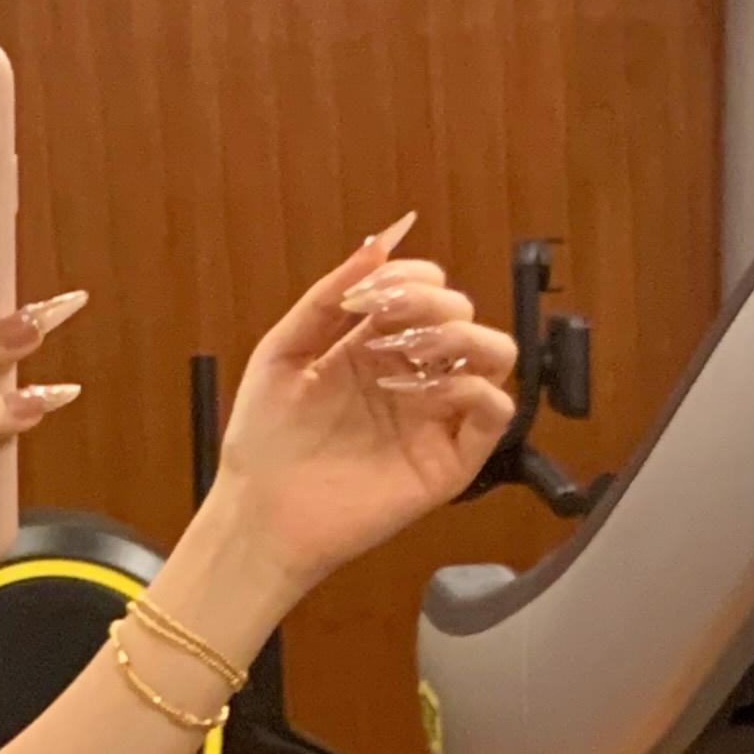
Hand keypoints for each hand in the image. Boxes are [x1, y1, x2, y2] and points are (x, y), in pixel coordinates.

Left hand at [209, 215, 518, 591]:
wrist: (258, 514)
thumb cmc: (264, 441)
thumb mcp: (284, 351)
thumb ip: (329, 297)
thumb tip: (381, 239)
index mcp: (375, 347)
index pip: (427, 288)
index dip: (409, 278)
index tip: (364, 297)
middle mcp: (412, 376)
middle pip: (463, 313)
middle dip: (428, 303)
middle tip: (381, 323)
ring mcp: (434, 417)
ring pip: (495, 354)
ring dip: (459, 338)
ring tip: (406, 353)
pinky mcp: (449, 462)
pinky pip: (495, 411)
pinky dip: (468, 389)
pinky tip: (414, 395)